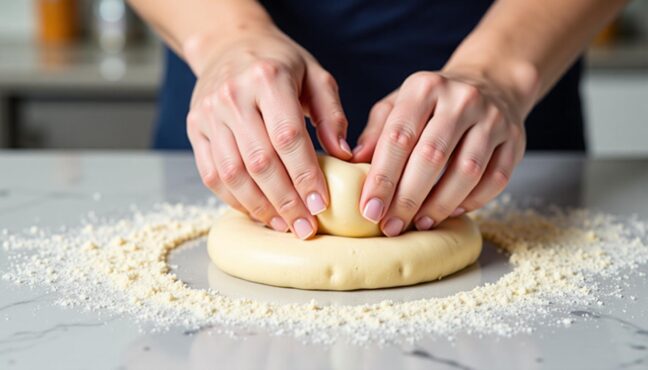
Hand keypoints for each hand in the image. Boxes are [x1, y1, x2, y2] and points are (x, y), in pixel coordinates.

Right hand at [185, 26, 351, 238]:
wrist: (229, 45)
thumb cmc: (279, 63)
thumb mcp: (314, 75)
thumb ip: (331, 114)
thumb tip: (344, 156)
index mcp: (268, 79)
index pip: (287, 137)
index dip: (304, 176)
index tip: (321, 205)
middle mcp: (233, 97)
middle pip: (259, 161)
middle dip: (285, 200)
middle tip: (305, 227)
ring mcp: (208, 114)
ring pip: (232, 173)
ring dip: (259, 206)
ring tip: (284, 224)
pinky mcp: (193, 129)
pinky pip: (211, 174)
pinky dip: (234, 199)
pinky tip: (257, 211)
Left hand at [353, 70, 529, 235]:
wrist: (491, 84)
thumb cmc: (434, 103)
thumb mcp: (399, 105)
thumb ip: (377, 132)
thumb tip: (353, 162)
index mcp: (424, 88)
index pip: (399, 137)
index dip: (382, 178)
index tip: (369, 209)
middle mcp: (461, 100)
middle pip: (432, 157)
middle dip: (408, 198)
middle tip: (391, 225)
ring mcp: (492, 120)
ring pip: (466, 172)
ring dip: (439, 205)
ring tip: (418, 223)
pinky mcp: (515, 141)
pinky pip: (495, 180)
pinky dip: (471, 202)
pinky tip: (450, 212)